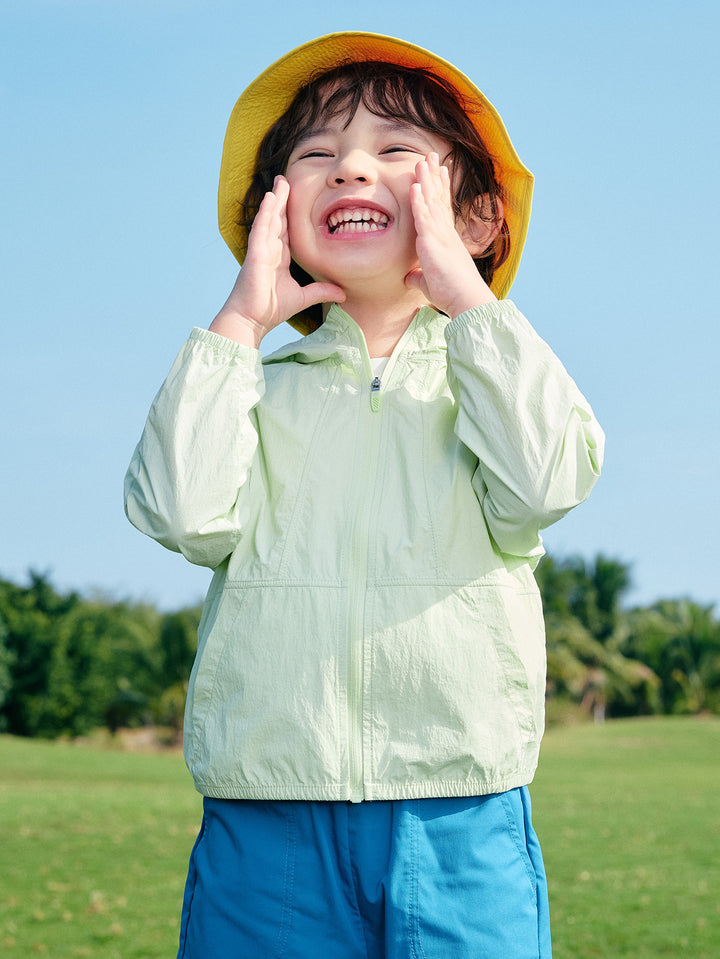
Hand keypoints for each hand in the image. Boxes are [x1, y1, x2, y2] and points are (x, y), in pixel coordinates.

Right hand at [210, 177, 345, 345]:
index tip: (297, 196)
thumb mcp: (303, 297)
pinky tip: (271, 199)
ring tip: (281, 181)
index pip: (286, 230)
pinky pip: (261, 228)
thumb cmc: (271, 309)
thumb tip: (343, 294)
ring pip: (270, 219)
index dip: (290, 213)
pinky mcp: (255, 254)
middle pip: (278, 219)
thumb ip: (322, 291)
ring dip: (275, 200)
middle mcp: (270, 250)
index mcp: (279, 257)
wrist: (252, 319)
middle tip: (286, 178)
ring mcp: (261, 250)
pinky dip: (266, 213)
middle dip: (283, 199)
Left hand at [405, 153, 495, 316]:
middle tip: (431, 156)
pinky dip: (420, 200)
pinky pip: (424, 217)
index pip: (442, 209)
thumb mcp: (429, 284)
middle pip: (438, 198)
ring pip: (432, 202)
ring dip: (426, 180)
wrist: (465, 299)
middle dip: (433, 176)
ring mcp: (440, 236)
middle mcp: (445, 233)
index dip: (440, 189)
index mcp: (445, 240)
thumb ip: (418, 278)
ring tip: (422, 160)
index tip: (439, 172)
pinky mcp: (433, 243)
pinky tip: (416, 185)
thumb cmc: (451, 294)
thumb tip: (409, 279)